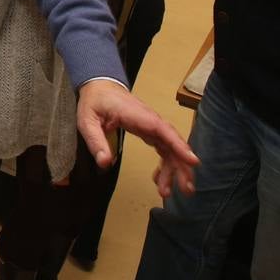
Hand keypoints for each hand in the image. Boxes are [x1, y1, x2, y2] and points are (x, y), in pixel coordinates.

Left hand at [76, 79, 197, 197]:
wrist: (100, 87)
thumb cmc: (95, 102)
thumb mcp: (87, 122)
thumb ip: (96, 142)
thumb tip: (105, 163)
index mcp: (136, 115)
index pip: (161, 130)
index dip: (178, 145)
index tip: (192, 161)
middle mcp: (149, 120)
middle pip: (172, 142)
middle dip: (181, 166)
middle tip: (185, 189)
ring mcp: (152, 125)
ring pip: (170, 148)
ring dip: (174, 169)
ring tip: (168, 192)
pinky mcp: (151, 131)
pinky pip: (164, 148)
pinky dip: (166, 164)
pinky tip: (160, 179)